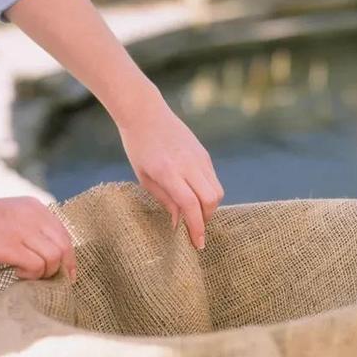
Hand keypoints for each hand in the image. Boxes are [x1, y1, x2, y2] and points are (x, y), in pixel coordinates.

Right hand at [0, 191, 75, 280]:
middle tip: (53, 281)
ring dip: (44, 272)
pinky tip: (17, 272)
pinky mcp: (9, 245)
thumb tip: (51, 256)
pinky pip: (36, 266)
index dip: (69, 257)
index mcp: (35, 207)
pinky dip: (31, 275)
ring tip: (27, 273)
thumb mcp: (11, 216)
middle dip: (63, 268)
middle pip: (65, 247)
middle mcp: (33, 215)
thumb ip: (31, 228)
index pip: (65, 234)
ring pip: (54, 258)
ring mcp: (22, 230)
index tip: (68, 273)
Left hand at [117, 85, 224, 249]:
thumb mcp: (145, 178)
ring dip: (209, 207)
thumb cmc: (139, 147)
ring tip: (194, 212)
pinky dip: (208, 193)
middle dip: (206, 219)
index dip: (196, 227)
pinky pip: (213, 180)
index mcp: (168, 171)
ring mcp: (199, 158)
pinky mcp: (204, 154)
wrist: (145, 112)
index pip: (190, 204)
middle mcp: (188, 164)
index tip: (198, 244)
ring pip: (217, 191)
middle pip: (211, 200)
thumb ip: (165, 201)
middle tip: (194, 227)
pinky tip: (195, 195)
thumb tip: (179, 223)